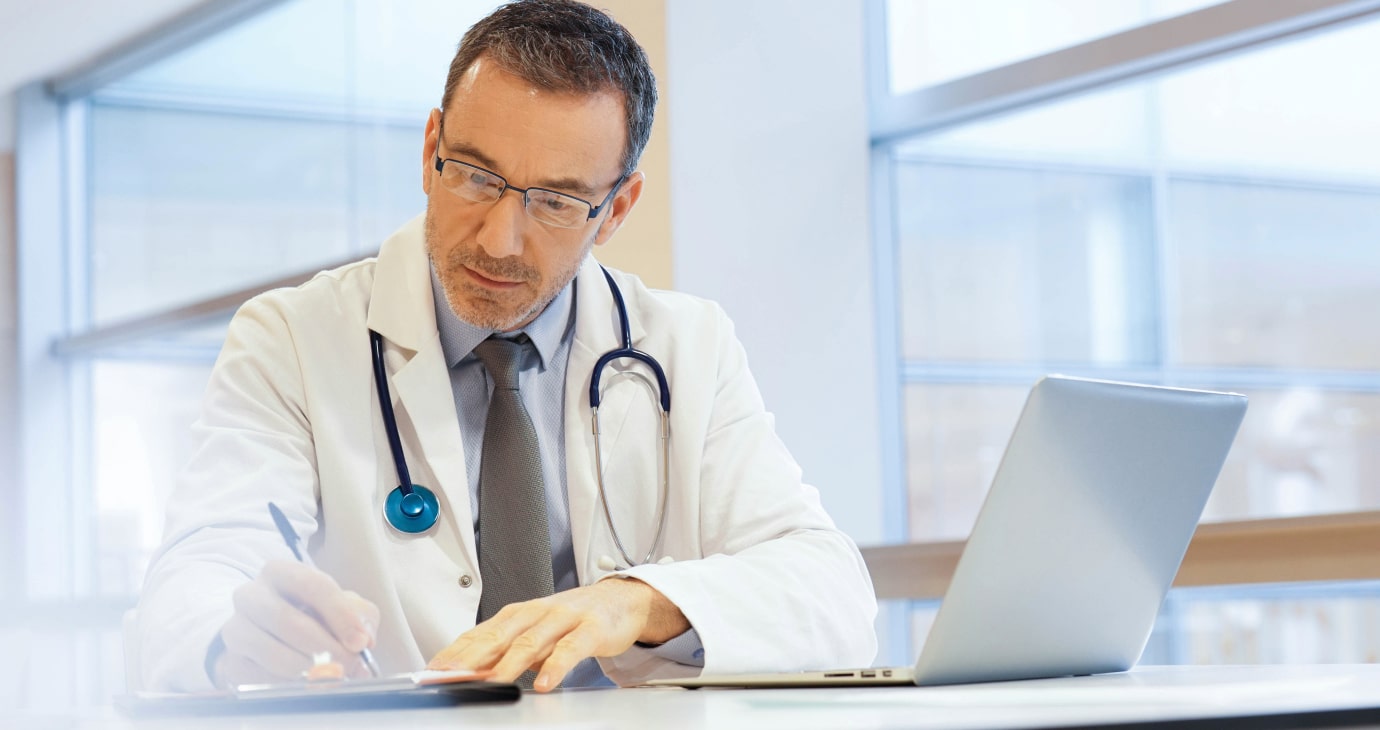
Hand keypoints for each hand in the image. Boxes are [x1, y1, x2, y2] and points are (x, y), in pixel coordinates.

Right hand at [212, 559, 379, 686]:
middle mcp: (251, 595)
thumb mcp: (342, 606)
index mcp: (281, 572)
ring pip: (272, 652)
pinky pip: (260, 678)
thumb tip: (364, 638)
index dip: (340, 615)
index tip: (360, 641)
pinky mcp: (232, 660)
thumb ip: (360, 616)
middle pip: (288, 620)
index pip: (312, 586)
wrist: (274, 639)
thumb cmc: (313, 616)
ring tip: (331, 675)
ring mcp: (236, 628)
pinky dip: (288, 684)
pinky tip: (306, 683)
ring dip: (308, 669)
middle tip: (350, 664)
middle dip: (325, 647)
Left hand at [426, 577, 688, 691]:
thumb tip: (471, 674)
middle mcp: (536, 612)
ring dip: (509, 663)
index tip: (433, 671)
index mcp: (517, 614)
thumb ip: (506, 651)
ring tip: (492, 682)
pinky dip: (556, 667)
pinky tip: (544, 683)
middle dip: (471, 657)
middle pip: (498, 635)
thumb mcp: (535, 633)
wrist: (620, 600)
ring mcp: (563, 618)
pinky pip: (571, 649)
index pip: (478, 633)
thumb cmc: (572, 619)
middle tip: (451, 676)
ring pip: (531, 641)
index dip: (454, 652)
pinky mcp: (590, 628)